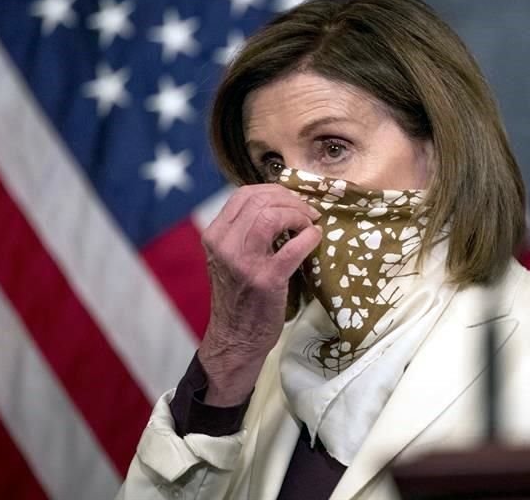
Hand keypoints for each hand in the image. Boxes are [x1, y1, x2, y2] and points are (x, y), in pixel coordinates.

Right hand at [197, 184, 321, 405]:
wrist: (235, 338)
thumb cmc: (239, 295)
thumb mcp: (230, 257)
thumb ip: (244, 230)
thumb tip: (279, 202)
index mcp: (214, 236)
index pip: (244, 194)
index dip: (275, 191)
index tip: (293, 201)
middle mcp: (224, 245)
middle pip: (260, 200)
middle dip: (291, 200)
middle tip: (308, 212)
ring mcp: (243, 262)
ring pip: (271, 215)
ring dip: (298, 214)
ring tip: (309, 224)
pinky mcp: (266, 280)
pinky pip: (293, 247)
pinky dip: (309, 237)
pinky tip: (315, 238)